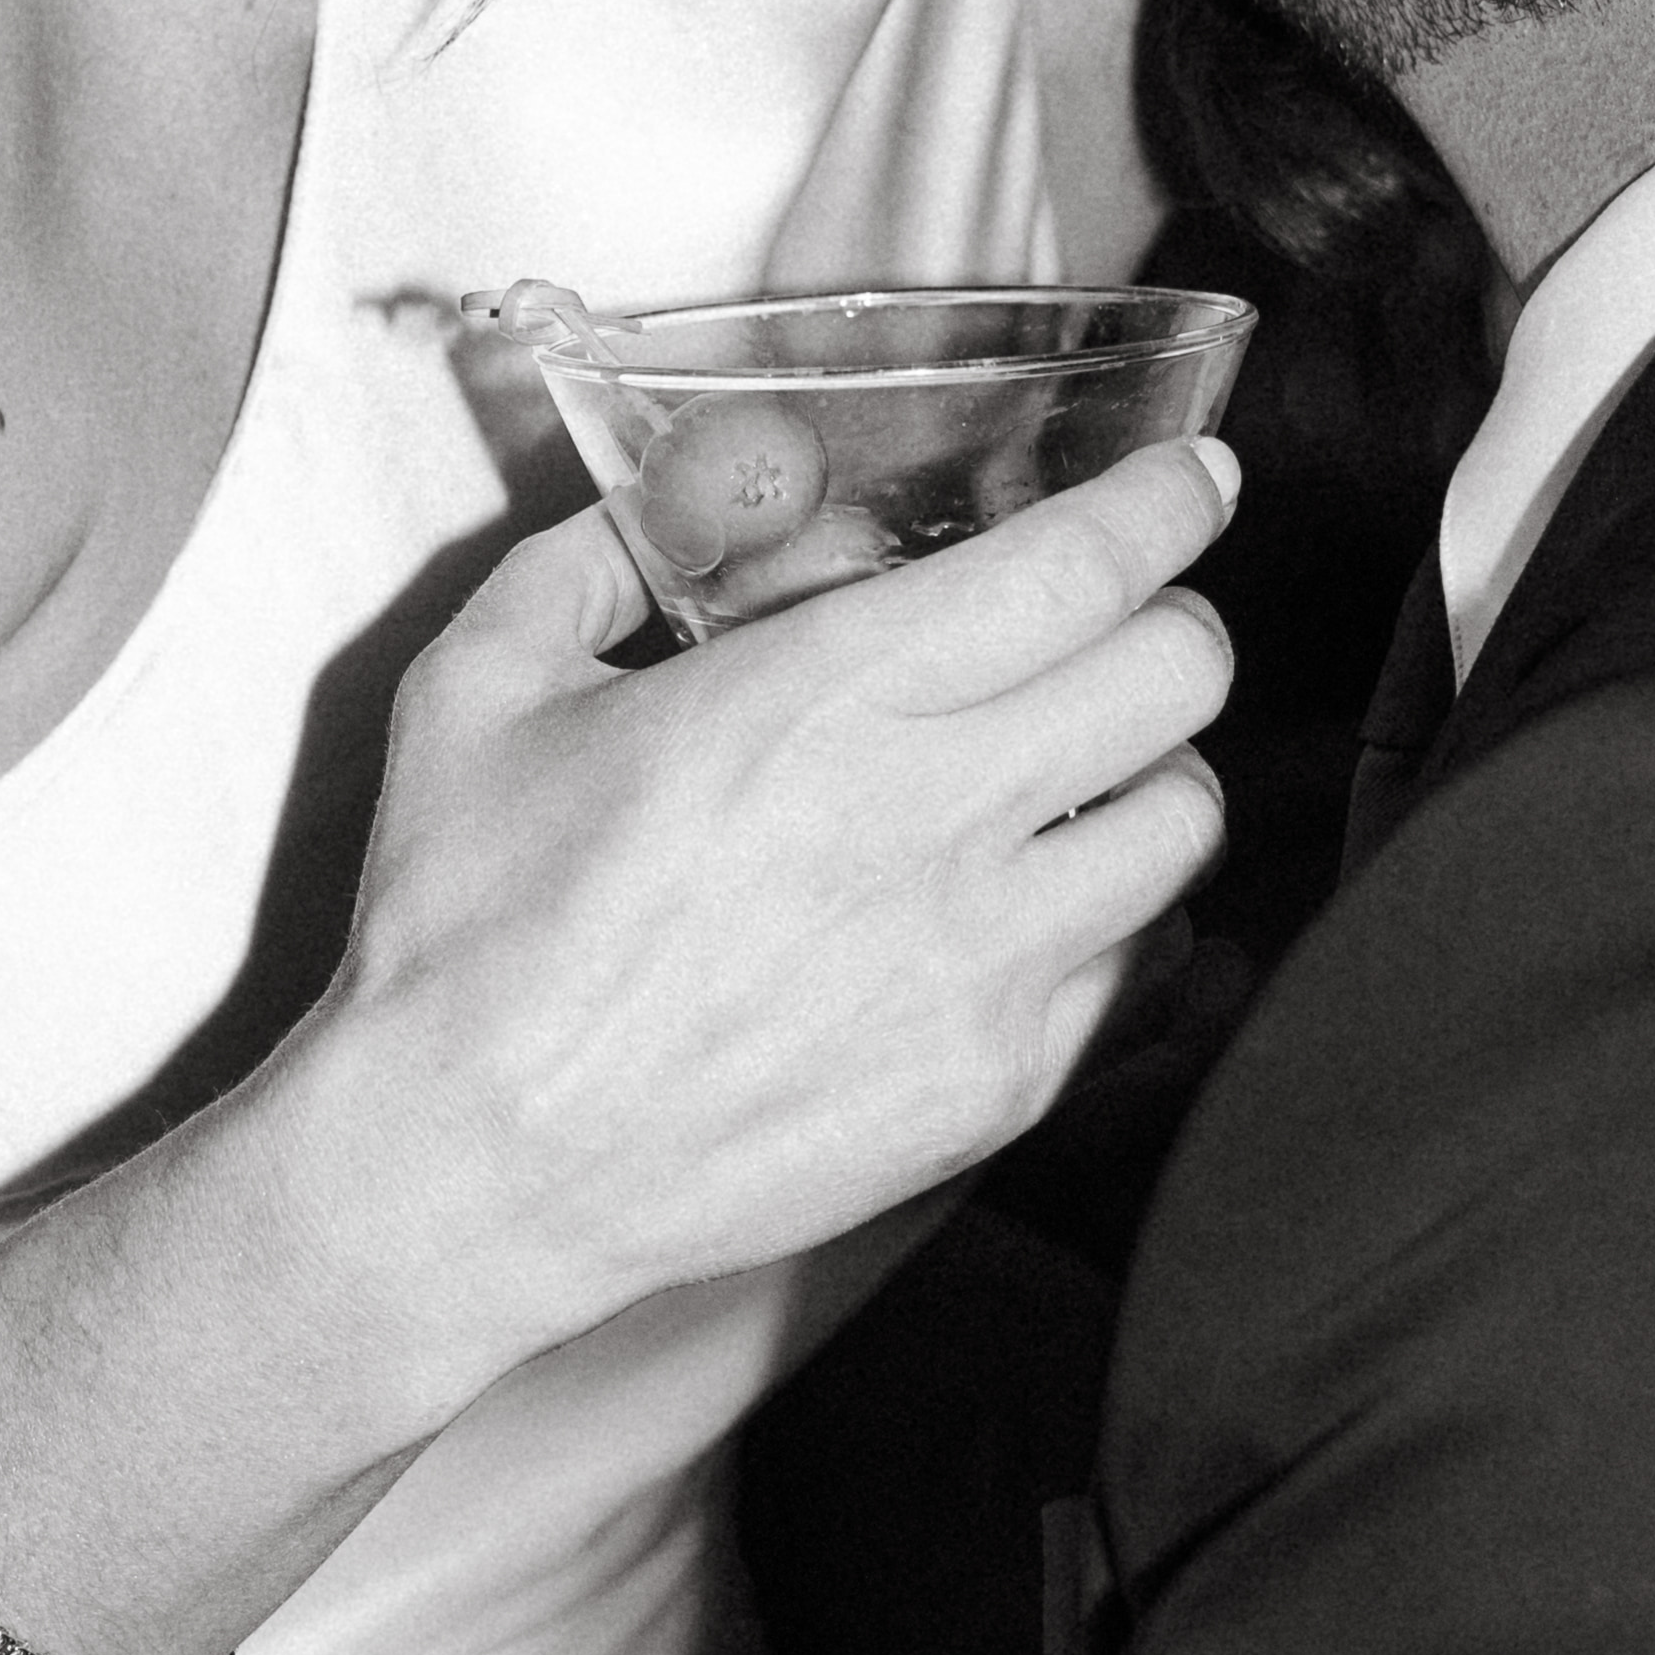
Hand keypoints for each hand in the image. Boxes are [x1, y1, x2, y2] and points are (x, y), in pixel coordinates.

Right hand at [312, 432, 1240, 1366]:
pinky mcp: (994, 1083)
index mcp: (818, 695)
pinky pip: (1143, 965)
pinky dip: (1124, 915)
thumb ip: (587, 558)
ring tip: (1091, 770)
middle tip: (1130, 624)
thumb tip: (674, 500)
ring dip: (1156, 771)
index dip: (1167, 504)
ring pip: (1187, 821)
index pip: (1082, 565)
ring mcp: (979, 963)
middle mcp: (928, 818)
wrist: (470, 1171)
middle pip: (1178, 674)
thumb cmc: (463, 934)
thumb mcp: (477, 688)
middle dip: (1173, 622)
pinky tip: (1050, 902)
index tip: (1190, 483)